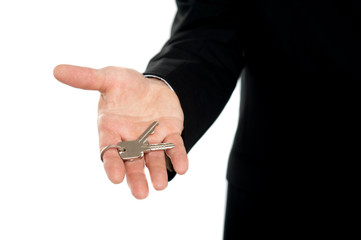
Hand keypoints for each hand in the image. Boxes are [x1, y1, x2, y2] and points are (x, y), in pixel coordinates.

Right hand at [53, 65, 187, 198]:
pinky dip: (177, 157)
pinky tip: (182, 168)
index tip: (116, 178)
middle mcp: (130, 140)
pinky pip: (174, 148)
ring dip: (157, 173)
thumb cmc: (125, 85)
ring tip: (160, 186)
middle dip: (135, 178)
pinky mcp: (169, 135)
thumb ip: (86, 78)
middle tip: (140, 194)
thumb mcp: (107, 78)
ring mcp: (151, 140)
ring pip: (153, 160)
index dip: (113, 165)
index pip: (110, 151)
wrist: (151, 85)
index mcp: (112, 131)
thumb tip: (57, 70)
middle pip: (132, 163)